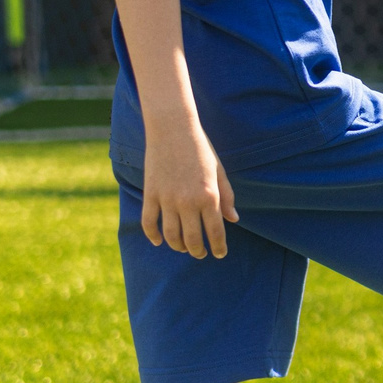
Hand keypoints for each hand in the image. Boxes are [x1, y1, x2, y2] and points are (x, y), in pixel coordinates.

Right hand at [140, 118, 237, 258]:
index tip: (220, 254)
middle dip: (198, 251)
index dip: (218, 247)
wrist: (173, 128)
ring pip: (171, 235)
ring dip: (178, 246)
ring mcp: (167, 199)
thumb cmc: (200, 148)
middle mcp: (188, 201)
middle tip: (200, 254)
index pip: (215, 232)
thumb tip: (233, 220)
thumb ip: (227, 196)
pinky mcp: (151, 193)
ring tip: (183, 248)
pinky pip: (149, 222)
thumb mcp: (219, 171)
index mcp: (209, 196)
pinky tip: (159, 241)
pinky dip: (153, 235)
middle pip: (192, 239)